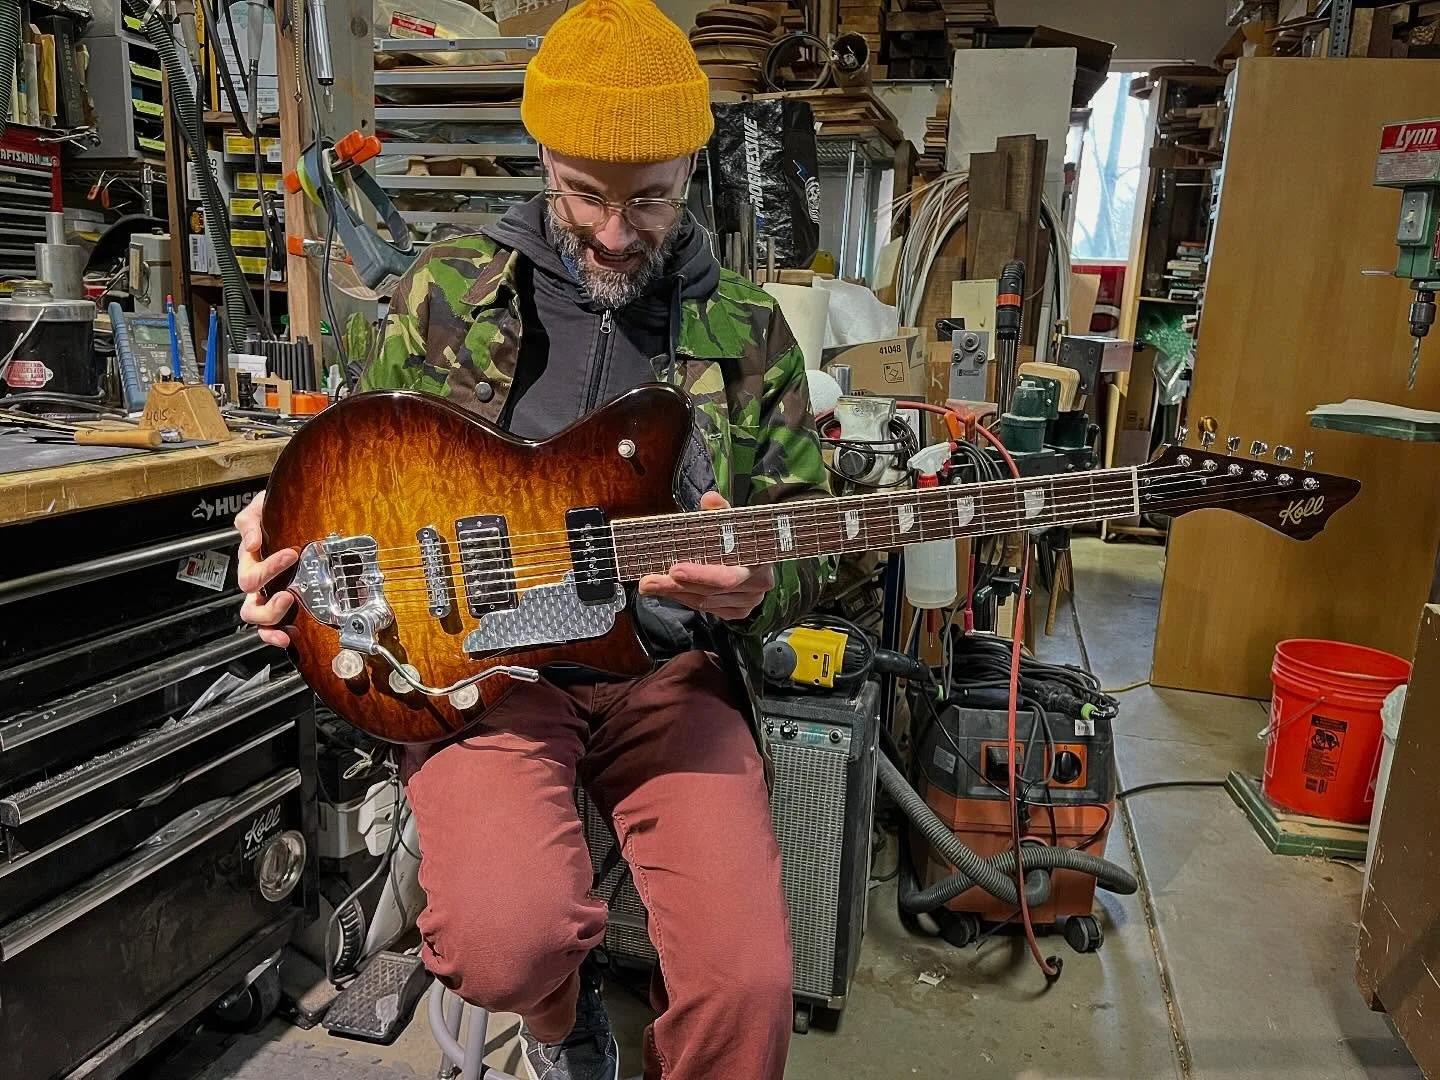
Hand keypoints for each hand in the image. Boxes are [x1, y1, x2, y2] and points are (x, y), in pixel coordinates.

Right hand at [236, 491, 297, 647]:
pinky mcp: (283, 607)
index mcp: (250, 562)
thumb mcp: (261, 510)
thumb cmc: (274, 515)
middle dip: (268, 605)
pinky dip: (276, 636)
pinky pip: (272, 628)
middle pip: (250, 605)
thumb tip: (251, 542)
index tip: (291, 554)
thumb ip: (251, 522)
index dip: (270, 567)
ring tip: (288, 611)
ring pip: (257, 618)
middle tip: (288, 595)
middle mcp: (257, 583)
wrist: (291, 514)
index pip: (252, 572)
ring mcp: (268, 596)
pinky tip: (290, 636)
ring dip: (271, 619)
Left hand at [637, 492, 773, 620]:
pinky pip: (706, 609)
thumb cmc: (744, 536)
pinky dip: (684, 599)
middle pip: (710, 592)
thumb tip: (709, 499)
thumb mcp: (734, 520)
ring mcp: (748, 603)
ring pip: (704, 602)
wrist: (761, 556)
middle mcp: (757, 586)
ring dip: (675, 593)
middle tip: (648, 581)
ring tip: (650, 585)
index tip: (674, 569)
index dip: (700, 575)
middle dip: (676, 586)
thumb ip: (721, 510)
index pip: (727, 576)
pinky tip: (668, 591)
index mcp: (759, 562)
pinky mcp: (737, 612)